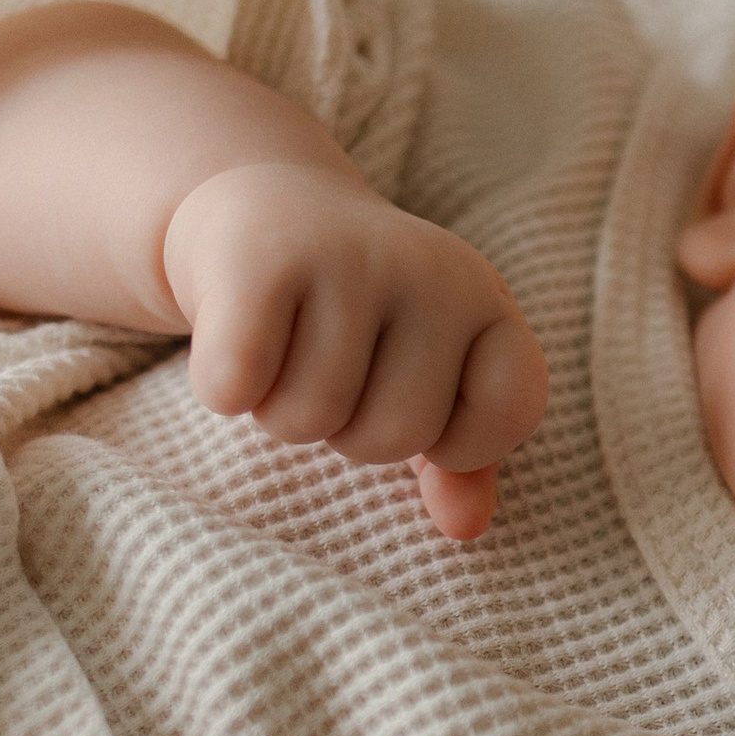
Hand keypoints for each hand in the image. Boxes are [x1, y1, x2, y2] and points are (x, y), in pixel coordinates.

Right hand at [163, 165, 547, 541]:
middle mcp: (428, 270)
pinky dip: (225, 390)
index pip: (509, 412)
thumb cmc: (363, 319)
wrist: (267, 209)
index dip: (460, 442)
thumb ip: (465, 459)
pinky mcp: (255, 260)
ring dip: (283, 410)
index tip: (421, 404)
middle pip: (395, 433)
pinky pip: (237, 387)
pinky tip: (237, 347)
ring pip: (309, 418)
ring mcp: (345, 256)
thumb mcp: (433, 377)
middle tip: (335, 374)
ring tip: (288, 352)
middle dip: (351, 431)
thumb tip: (464, 526)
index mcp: (486, 301)